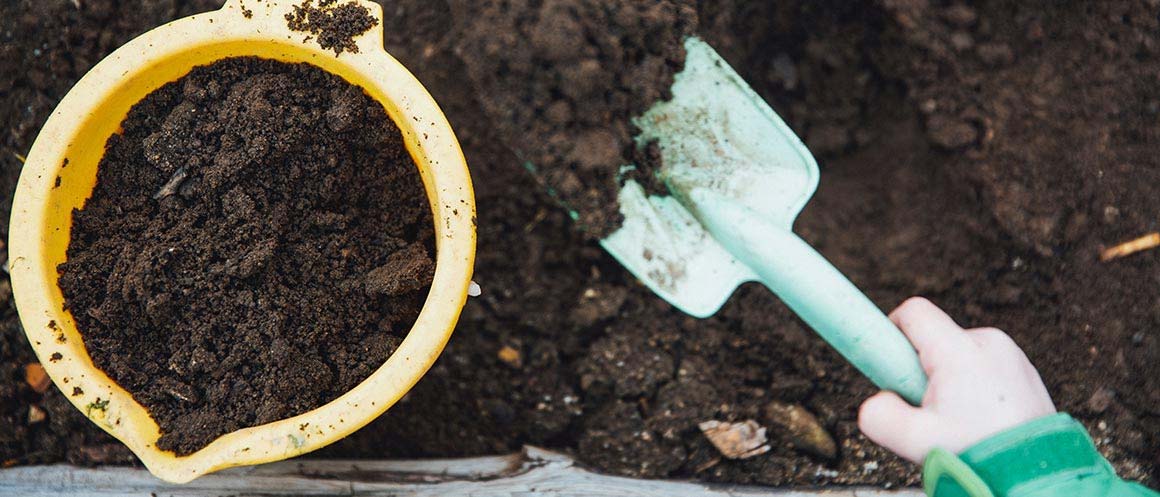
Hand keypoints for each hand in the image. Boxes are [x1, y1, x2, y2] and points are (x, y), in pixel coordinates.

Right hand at [858, 297, 1056, 462]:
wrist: (1037, 472)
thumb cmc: (981, 454)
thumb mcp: (915, 441)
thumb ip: (879, 416)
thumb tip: (875, 402)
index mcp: (959, 351)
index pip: (913, 313)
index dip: (891, 331)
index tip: (887, 363)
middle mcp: (988, 342)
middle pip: (934, 338)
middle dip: (921, 370)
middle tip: (928, 410)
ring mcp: (1010, 354)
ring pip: (958, 354)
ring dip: (948, 381)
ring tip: (959, 421)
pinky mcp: (1023, 369)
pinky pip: (982, 366)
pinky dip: (973, 388)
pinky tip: (980, 420)